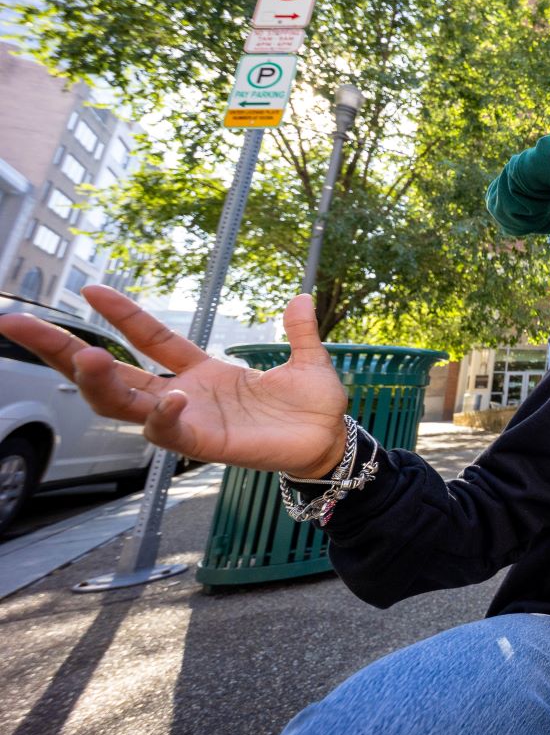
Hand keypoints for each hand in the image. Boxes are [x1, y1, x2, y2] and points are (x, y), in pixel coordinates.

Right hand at [0, 286, 347, 478]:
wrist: (333, 443)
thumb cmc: (313, 407)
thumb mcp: (308, 361)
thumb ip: (299, 331)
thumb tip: (301, 296)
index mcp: (201, 371)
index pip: (149, 339)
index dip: (122, 315)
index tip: (90, 288)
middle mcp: (184, 395)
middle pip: (110, 373)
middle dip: (62, 351)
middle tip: (15, 324)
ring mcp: (189, 421)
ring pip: (125, 405)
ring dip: (101, 383)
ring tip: (84, 356)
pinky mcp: (205, 446)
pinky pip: (171, 435)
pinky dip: (164, 417)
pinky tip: (169, 397)